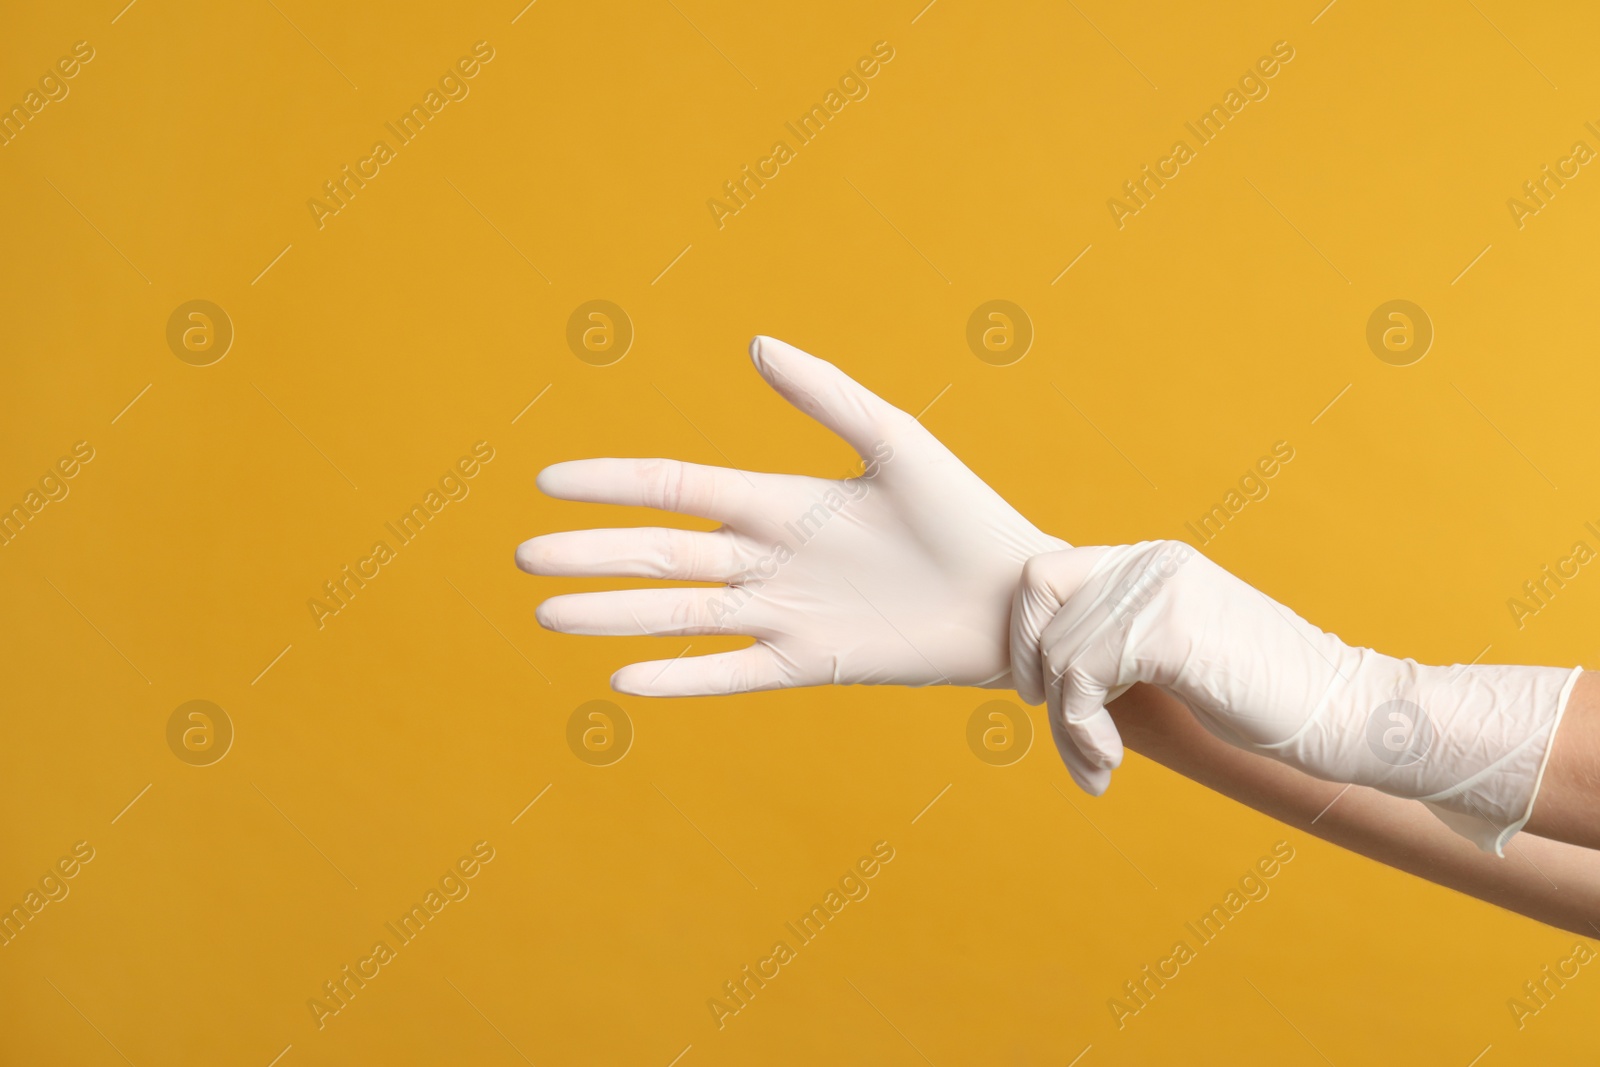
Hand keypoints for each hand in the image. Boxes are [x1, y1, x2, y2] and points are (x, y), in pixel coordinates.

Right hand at [517, 336, 1066, 695]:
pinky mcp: (811, 663)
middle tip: (523, 556)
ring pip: (681, 614)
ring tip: (547, 615)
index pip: (677, 489)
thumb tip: (755, 345)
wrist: (1014, 598)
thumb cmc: (963, 513)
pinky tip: (623, 681)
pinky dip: (680, 677)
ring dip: (614, 615)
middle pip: (662, 554)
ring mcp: (785, 613)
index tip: (549, 482)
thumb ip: (826, 396)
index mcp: (781, 501)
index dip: (614, 485)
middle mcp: (769, 558)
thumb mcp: (896, 442)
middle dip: (593, 554)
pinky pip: (732, 672)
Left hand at [1009, 540, 1581, 853]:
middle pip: (1040, 617)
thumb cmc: (1263, 699)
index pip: (1043, 576)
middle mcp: (1149, 562)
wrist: (1345, 714)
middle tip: (1078, 747)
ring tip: (1099, 765)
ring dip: (1066, 726)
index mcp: (1150, 562)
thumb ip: (1117, 643)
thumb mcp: (1175, 656)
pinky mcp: (1169, 631)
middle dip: (1042, 692)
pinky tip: (1111, 762)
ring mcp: (1159, 590)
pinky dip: (1081, 729)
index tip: (1042, 697)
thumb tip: (1037, 671)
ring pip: (1056, 655)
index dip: (1024, 637)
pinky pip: (1080, 678)